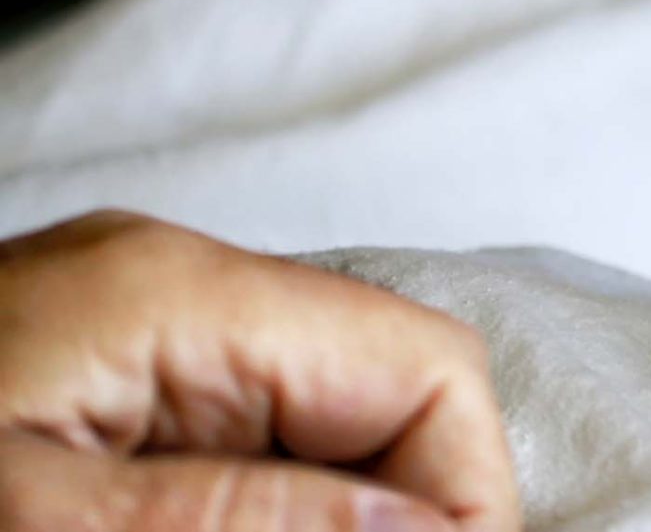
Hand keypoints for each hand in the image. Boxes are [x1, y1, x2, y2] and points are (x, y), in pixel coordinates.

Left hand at [0, 211, 519, 531]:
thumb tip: (430, 531)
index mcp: (176, 294)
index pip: (427, 362)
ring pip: (325, 416)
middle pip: (389, 387)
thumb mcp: (41, 521)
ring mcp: (139, 324)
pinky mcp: (104, 371)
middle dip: (412, 505)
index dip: (467, 488)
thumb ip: (242, 516)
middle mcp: (176, 285)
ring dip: (345, 509)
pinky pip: (249, 429)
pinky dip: (272, 500)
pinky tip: (231, 523)